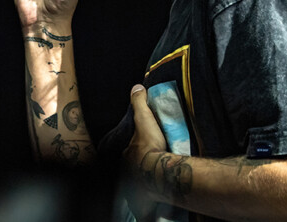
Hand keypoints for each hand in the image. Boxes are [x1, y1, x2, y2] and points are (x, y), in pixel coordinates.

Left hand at [122, 85, 167, 221]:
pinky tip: (156, 195)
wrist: (160, 173)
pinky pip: (146, 199)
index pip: (129, 150)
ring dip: (145, 180)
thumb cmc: (150, 146)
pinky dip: (150, 198)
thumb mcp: (144, 119)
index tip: (146, 146)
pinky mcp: (146, 199)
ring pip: (139, 182)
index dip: (136, 147)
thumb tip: (136, 87)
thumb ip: (140, 102)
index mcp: (127, 156)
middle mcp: (128, 173)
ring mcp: (136, 187)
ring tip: (156, 178)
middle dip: (139, 165)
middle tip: (152, 162)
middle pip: (134, 166)